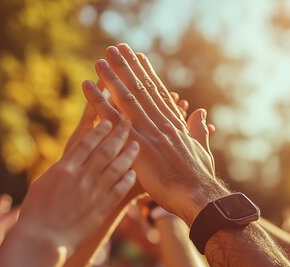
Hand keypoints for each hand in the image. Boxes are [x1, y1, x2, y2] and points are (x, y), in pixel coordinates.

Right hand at [14, 119, 138, 256]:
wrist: (42, 241)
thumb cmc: (34, 214)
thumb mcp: (42, 184)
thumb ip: (59, 171)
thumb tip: (68, 163)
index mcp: (65, 167)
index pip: (87, 142)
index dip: (100, 129)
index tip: (109, 121)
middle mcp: (82, 176)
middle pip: (106, 149)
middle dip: (119, 134)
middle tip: (128, 123)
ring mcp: (94, 191)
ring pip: (117, 166)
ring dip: (128, 154)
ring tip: (135, 145)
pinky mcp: (103, 208)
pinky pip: (120, 188)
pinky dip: (127, 178)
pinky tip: (132, 173)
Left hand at [81, 44, 227, 224]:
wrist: (198, 195)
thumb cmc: (201, 178)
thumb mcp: (202, 150)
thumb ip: (198, 130)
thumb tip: (199, 113)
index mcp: (175, 124)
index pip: (158, 93)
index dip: (147, 74)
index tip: (139, 57)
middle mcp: (161, 122)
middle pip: (140, 88)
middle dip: (127, 67)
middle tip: (115, 48)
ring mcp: (148, 132)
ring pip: (126, 98)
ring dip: (111, 76)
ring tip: (100, 60)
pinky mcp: (136, 145)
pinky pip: (112, 119)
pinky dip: (98, 101)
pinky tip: (87, 86)